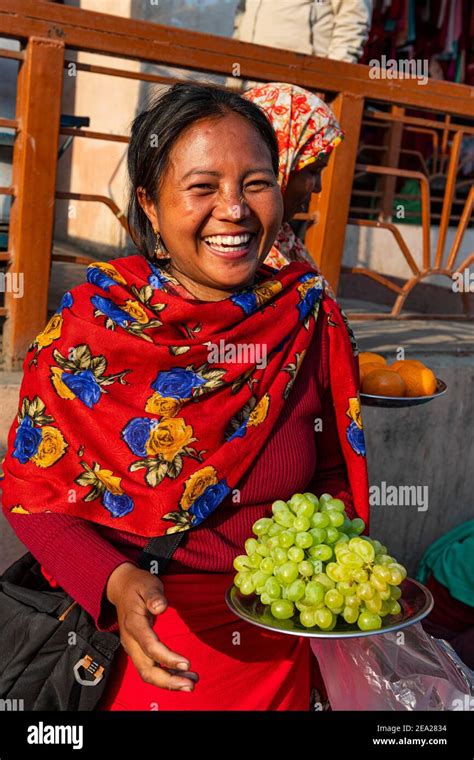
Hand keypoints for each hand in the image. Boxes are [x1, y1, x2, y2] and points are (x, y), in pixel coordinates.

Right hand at [106, 562, 197, 691]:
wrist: (121, 588)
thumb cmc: (138, 585)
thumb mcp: (147, 584)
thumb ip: (154, 595)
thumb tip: (160, 607)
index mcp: (134, 624)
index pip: (149, 646)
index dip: (167, 658)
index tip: (187, 663)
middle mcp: (131, 640)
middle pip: (146, 669)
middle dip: (167, 681)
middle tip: (190, 685)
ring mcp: (133, 647)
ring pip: (147, 672)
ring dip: (168, 682)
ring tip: (190, 683)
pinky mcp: (138, 650)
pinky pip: (150, 668)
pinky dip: (165, 676)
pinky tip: (182, 677)